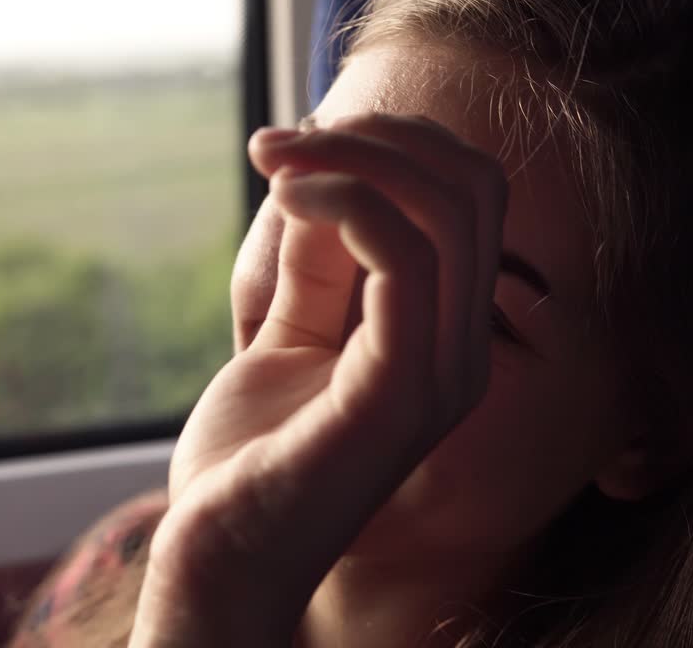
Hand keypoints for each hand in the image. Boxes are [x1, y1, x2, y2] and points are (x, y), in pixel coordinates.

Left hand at [128, 114, 507, 647]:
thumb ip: (317, 260)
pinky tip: (287, 203)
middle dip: (375, 136)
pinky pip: (408, 262)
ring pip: (448, 211)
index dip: (395, 141)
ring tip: (273, 169)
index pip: (471, 197)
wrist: (219, 557)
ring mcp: (442, 376)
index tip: (299, 142)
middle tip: (278, 146)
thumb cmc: (251, 453)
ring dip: (351, 160)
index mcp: (446, 335)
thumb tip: (321, 165)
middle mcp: (463, 352)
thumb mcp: (286, 330)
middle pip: (474, 186)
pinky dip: (345, 204)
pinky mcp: (399, 396)